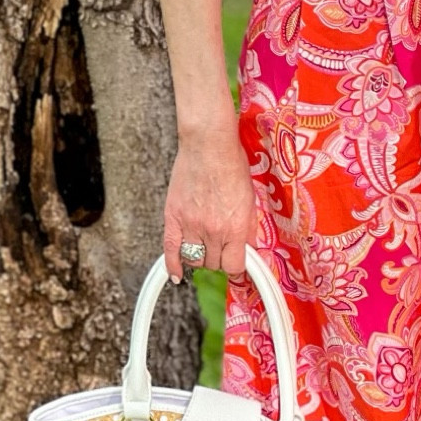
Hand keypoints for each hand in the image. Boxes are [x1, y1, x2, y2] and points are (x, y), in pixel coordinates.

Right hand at [163, 128, 256, 280]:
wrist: (208, 145)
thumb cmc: (231, 164)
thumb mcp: (249, 198)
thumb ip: (248, 225)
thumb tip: (249, 245)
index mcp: (236, 226)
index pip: (235, 266)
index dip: (236, 267)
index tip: (236, 265)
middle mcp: (214, 230)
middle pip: (214, 264)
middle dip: (219, 258)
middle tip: (221, 247)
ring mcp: (192, 225)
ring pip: (194, 260)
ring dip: (200, 257)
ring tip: (205, 246)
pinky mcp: (174, 217)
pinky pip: (171, 250)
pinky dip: (173, 266)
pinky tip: (176, 275)